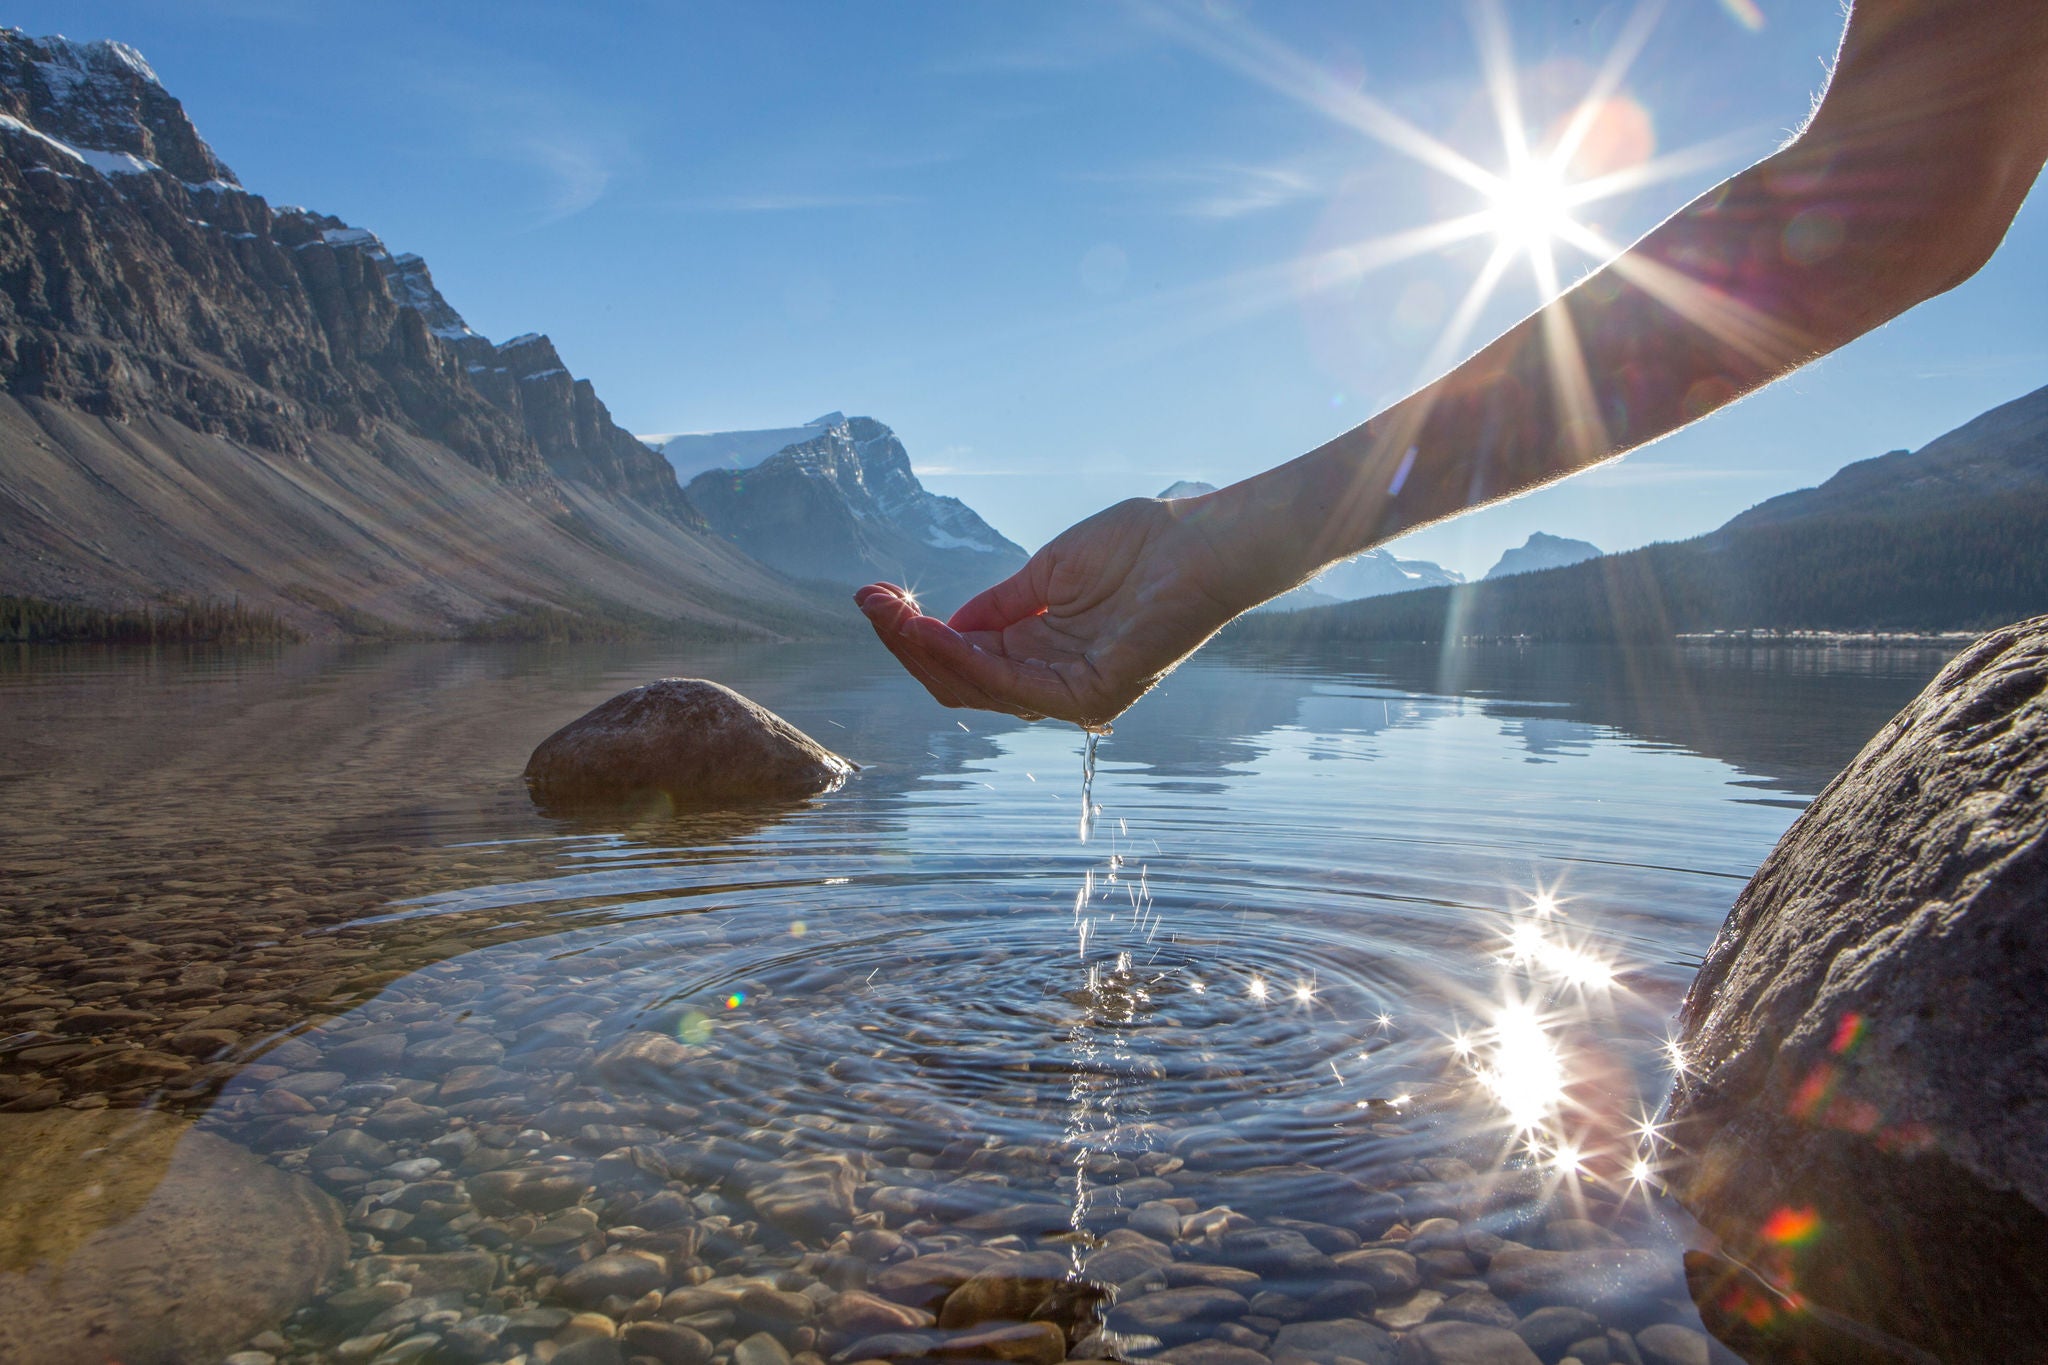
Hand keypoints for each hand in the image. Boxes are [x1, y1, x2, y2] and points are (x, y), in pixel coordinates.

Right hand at [855, 496, 1249, 727]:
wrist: (1201, 542)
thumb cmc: (1140, 548)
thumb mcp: (1048, 573)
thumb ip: (999, 605)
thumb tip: (944, 625)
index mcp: (1043, 652)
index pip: (965, 658)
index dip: (917, 633)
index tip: (876, 597)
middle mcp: (1052, 680)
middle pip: (960, 681)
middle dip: (909, 644)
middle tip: (870, 604)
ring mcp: (1071, 693)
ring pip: (976, 688)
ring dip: (924, 651)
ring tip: (889, 614)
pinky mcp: (1090, 694)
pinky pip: (1011, 685)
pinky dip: (964, 660)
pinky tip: (930, 630)